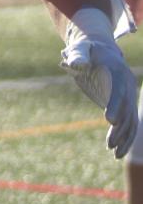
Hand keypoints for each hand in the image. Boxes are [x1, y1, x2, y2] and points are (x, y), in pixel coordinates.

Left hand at [61, 37, 138, 157]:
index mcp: (118, 72)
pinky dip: (125, 137)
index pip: (118, 90)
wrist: (100, 50)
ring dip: (124, 138)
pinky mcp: (123, 105)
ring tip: (115, 154)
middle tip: (110, 145)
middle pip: (127, 110)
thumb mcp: (81, 49)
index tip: (109, 120)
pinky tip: (117, 152)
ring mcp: (128, 96)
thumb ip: (78, 56)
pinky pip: (128, 123)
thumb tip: (72, 64)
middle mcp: (127, 86)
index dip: (115, 105)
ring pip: (130, 120)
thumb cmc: (87, 50)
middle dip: (120, 129)